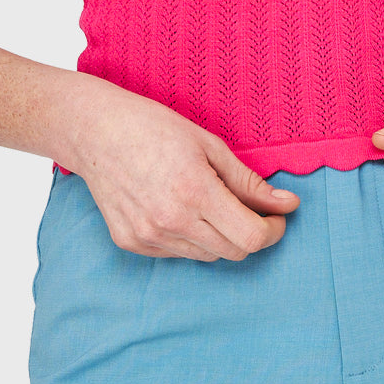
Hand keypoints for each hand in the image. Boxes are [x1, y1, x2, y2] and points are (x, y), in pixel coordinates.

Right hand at [64, 75, 299, 260]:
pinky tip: (181, 208)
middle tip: (254, 209)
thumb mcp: (209, 144)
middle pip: (233, 252)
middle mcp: (170, 221)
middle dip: (252, 234)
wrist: (96, 132)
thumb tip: (287, 203)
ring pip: (207, 255)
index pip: (250, 237)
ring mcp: (148, 237)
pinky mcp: (132, 243)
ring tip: (212, 202)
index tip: (278, 215)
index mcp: (194, 191)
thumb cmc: (154, 127)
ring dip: (221, 236)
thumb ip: (249, 181)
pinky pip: (178, 253)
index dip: (273, 230)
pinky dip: (191, 237)